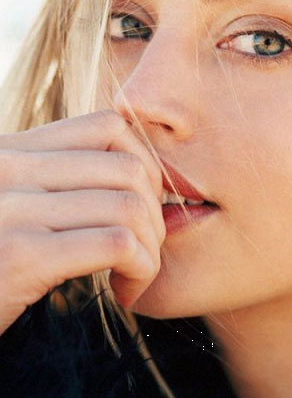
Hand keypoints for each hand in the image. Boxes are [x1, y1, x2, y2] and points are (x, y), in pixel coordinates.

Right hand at [0, 109, 164, 334]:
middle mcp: (10, 168)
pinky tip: (124, 289)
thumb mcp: (16, 202)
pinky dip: (139, 268)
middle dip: (154, 212)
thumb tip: (144, 177)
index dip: (146, 162)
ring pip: (129, 206)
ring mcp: (13, 208)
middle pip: (128, 168)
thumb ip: (60, 180)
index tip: (144, 202)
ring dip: (150, 247)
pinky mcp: (21, 255)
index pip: (108, 125)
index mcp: (13, 150)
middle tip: (146, 246)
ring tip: (136, 271)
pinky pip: (116, 244)